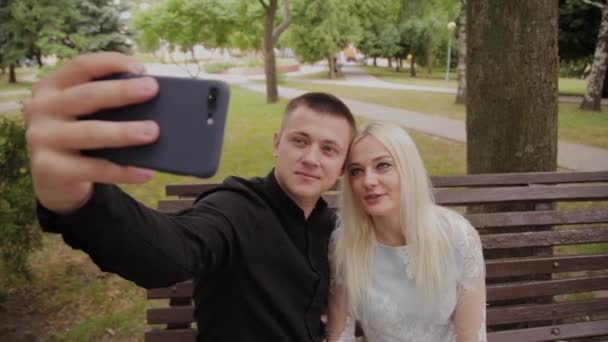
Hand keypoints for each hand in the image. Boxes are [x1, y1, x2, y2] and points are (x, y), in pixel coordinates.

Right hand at [25, 52, 159, 214]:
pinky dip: (123, 171)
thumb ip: (105, 104)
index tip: (141, 67)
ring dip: (124, 132)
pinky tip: (146, 172)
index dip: (111, 62)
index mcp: (51, 87)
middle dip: (122, 91)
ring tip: (153, 132)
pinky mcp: (49, 168)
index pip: (81, 66)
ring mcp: (42, 138)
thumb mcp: (83, 114)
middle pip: (87, 96)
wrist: (53, 179)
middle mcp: (41, 108)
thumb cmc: (79, 136)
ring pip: (91, 132)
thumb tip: (151, 102)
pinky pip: (94, 169)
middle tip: (152, 89)